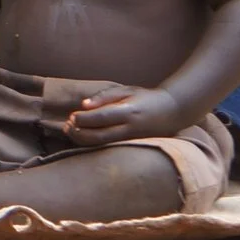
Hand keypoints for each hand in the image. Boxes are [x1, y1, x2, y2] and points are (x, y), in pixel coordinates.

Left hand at [63, 84, 185, 144]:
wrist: (173, 112)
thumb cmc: (146, 98)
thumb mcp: (126, 91)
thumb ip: (104, 97)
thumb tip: (83, 106)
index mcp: (129, 111)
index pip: (101, 118)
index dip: (84, 119)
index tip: (72, 116)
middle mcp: (131, 128)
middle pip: (100, 136)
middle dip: (79, 133)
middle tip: (67, 126)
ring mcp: (132, 140)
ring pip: (103, 146)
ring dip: (83, 141)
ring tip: (71, 132)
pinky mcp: (133, 147)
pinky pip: (109, 148)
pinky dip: (93, 145)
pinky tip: (83, 138)